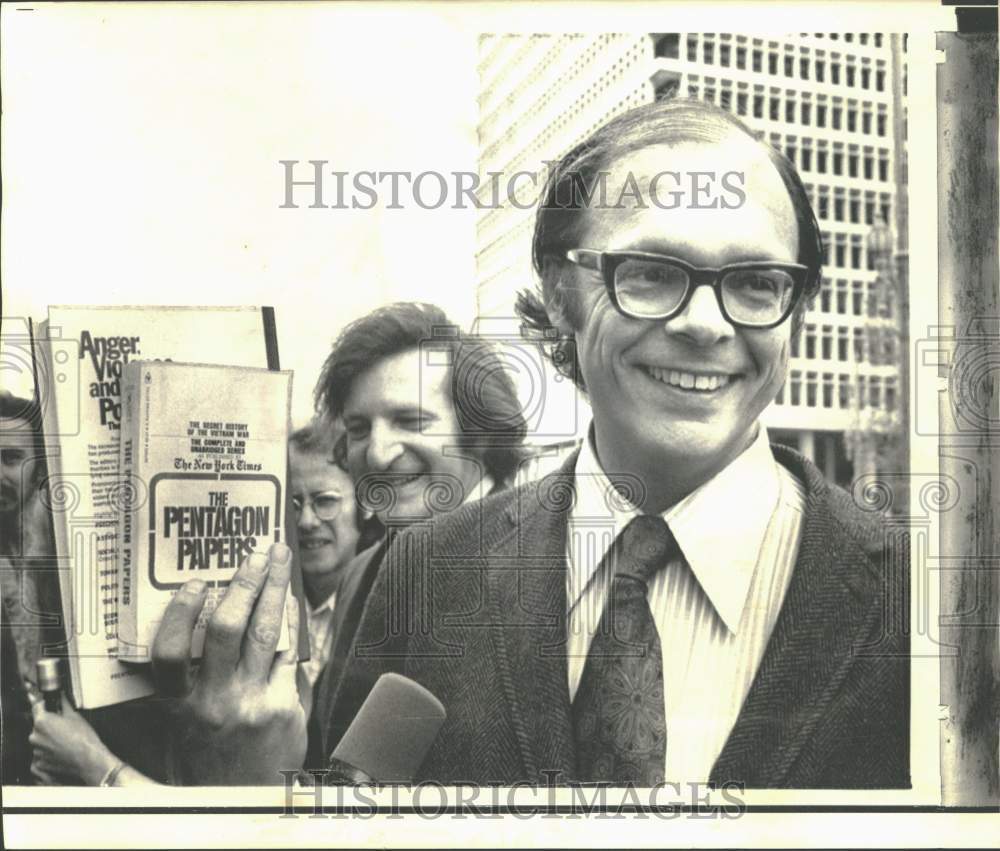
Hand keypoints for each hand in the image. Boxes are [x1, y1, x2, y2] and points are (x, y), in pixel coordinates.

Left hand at [28, 694, 116, 785]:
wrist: (88, 759)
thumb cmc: (83, 738)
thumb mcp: (75, 716)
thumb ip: (63, 704)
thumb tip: (61, 697)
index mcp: (42, 721)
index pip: (37, 707)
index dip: (45, 705)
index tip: (50, 706)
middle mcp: (35, 736)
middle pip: (38, 725)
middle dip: (48, 724)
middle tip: (63, 726)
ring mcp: (36, 751)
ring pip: (40, 740)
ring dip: (48, 738)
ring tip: (64, 739)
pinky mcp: (40, 763)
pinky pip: (42, 753)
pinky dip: (49, 751)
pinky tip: (62, 750)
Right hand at [152, 542, 305, 784]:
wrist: (247, 805)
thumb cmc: (208, 765)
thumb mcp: (174, 734)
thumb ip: (174, 692)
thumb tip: (177, 634)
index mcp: (180, 707)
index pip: (168, 653)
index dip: (179, 613)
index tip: (194, 583)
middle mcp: (214, 702)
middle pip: (225, 628)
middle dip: (243, 583)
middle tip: (255, 554)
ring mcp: (253, 703)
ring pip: (265, 633)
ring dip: (274, 589)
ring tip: (279, 560)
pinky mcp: (285, 707)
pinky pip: (289, 653)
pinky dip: (291, 622)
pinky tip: (290, 602)